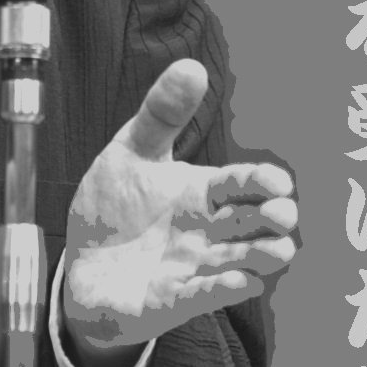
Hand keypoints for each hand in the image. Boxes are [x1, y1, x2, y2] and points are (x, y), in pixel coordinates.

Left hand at [63, 59, 296, 366]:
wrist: (83, 264)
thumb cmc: (115, 205)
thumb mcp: (132, 151)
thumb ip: (161, 114)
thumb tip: (192, 66)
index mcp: (201, 193)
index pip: (241, 184)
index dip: (262, 181)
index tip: (279, 180)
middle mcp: (207, 231)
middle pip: (255, 224)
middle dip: (275, 220)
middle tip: (283, 214)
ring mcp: (195, 268)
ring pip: (243, 262)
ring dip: (262, 258)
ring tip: (278, 250)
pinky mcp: (173, 300)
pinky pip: (204, 297)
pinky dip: (222, 289)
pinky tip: (240, 282)